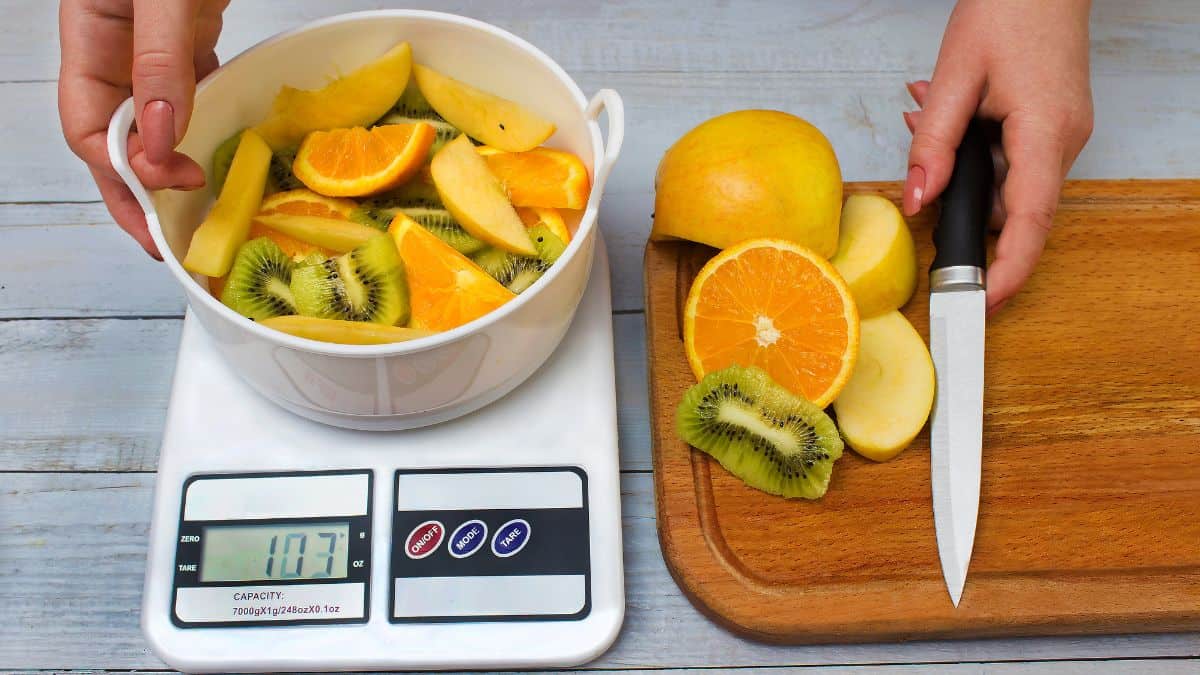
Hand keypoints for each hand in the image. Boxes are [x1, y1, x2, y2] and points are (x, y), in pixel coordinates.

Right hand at [58, 0, 228, 257]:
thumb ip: (158, 59)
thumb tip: (160, 134)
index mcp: (90, 39)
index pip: (89, 128)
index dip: (122, 171)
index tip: (169, 187)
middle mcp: (115, 49)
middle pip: (116, 139)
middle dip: (139, 191)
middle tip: (168, 239)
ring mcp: (153, 44)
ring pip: (155, 121)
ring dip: (172, 163)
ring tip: (194, 208)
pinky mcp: (191, 33)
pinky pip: (193, 91)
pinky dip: (204, 124)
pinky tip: (222, 149)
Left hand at [902, 0, 1093, 314]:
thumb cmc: (1008, 9)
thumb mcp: (954, 76)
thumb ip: (932, 143)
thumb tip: (917, 201)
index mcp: (1044, 132)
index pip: (1029, 222)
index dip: (1007, 271)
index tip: (982, 304)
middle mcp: (1062, 141)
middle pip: (1018, 213)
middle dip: (968, 219)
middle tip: (926, 208)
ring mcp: (1062, 135)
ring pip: (1011, 186)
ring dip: (966, 177)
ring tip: (930, 128)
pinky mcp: (1053, 126)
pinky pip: (1014, 162)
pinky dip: (979, 157)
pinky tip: (951, 122)